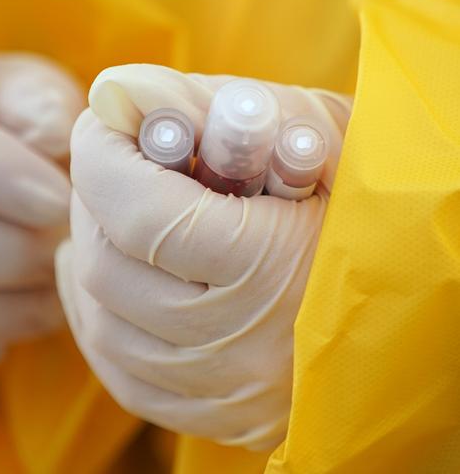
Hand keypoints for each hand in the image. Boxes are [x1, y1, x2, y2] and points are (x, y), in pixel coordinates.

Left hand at [56, 64, 350, 449]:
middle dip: (93, 203)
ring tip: (113, 216)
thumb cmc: (366, 206)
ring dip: (91, 255)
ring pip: (102, 321)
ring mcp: (221, 391)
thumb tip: (119, 94)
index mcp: (270, 266)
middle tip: (113, 167)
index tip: (100, 126)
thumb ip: (217, 106)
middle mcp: (238, 344)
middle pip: (108, 270)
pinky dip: (98, 312)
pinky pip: (117, 367)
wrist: (417, 301)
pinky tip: (114, 274)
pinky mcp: (211, 414)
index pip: (141, 215)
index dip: (100, 160)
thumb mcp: (313, 134)